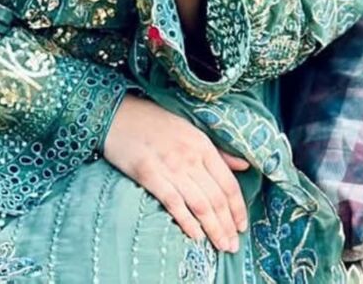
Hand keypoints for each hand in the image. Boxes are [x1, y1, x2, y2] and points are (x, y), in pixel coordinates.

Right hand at [103, 94, 249, 251]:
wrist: (118, 115)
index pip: (228, 183)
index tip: (242, 225)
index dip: (238, 208)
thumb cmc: (154, 121)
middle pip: (216, 198)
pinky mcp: (150, 175)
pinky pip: (174, 204)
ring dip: (213, 229)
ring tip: (221, 246)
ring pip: (200, 205)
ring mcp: (170, 167)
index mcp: (202, 145)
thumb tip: (244, 166)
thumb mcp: (190, 129)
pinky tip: (196, 236)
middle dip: (227, 225)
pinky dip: (187, 222)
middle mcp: (190, 157)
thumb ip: (217, 151)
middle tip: (233, 246)